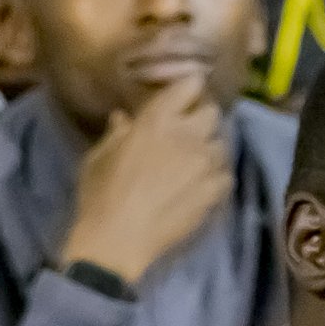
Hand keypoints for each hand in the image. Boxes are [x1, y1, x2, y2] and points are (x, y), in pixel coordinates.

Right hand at [60, 77, 232, 287]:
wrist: (116, 241)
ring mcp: (204, 163)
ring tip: (197, 162)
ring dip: (211, 149)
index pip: (190, 84)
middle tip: (190, 132)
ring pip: (222, 144)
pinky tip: (204, 186)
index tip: (183, 97)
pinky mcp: (213, 191)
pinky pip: (226, 176)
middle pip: (213, 112)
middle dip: (203, 119)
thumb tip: (123, 118)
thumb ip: (116, 134)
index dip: (190, 88)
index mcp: (157, 120)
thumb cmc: (100, 196)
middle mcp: (187, 135)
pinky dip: (217, 178)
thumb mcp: (99, 158)